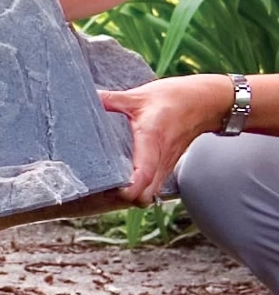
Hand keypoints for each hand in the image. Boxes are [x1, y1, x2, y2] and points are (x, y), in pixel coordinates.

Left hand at [99, 75, 233, 205]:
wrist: (208, 102)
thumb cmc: (175, 98)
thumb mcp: (140, 96)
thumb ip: (112, 99)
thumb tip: (86, 96)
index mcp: (151, 140)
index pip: (141, 175)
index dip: (126, 189)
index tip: (109, 188)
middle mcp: (159, 159)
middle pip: (143, 196)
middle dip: (123, 199)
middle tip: (102, 187)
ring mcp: (164, 166)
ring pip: (148, 196)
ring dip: (130, 196)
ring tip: (110, 186)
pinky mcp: (166, 167)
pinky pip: (152, 188)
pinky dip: (139, 190)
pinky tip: (123, 180)